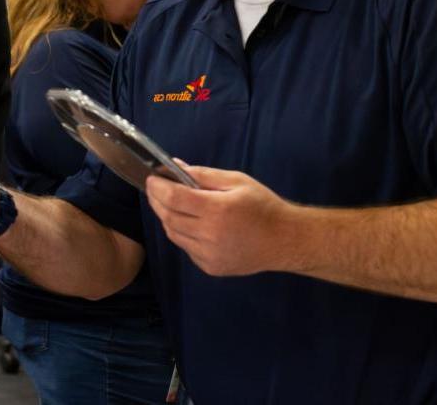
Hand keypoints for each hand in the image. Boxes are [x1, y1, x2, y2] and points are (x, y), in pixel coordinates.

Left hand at [145, 162, 294, 276]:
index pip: (175, 198)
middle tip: (154, 189)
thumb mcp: (236, 181)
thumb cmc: (263, 205)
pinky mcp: (210, 267)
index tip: (151, 178)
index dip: (158, 188)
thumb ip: (203, 175)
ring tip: (169, 204)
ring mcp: (209, 255)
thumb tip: (175, 168)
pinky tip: (188, 223)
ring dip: (166, 217)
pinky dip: (181, 233)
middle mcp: (210, 236)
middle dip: (157, 201)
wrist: (285, 241)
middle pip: (169, 217)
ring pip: (174, 234)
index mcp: (218, 211)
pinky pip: (186, 248)